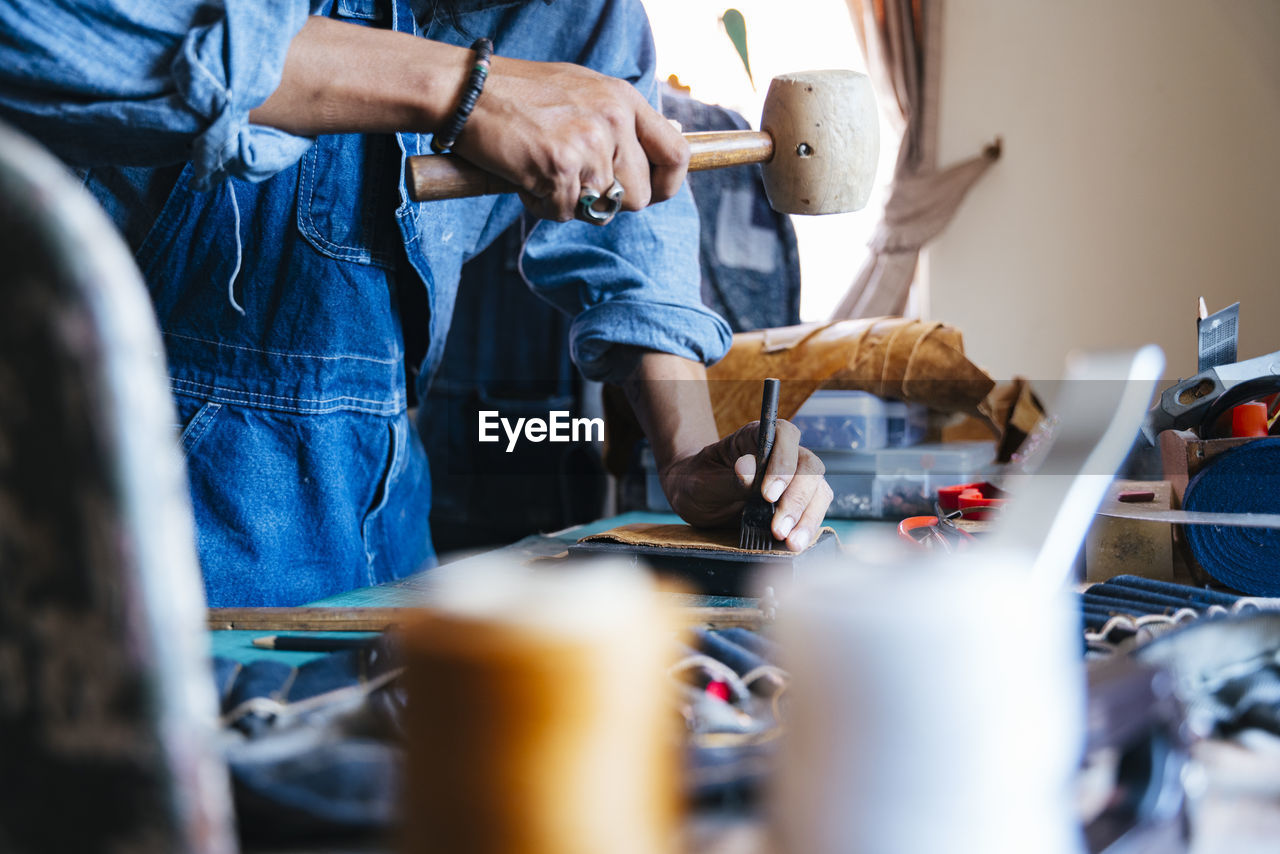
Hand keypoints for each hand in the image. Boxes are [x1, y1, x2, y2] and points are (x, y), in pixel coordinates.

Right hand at [454, 57, 689, 220]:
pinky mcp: (561, 167)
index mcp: (624, 99)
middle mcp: (614, 119)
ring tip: (544, 172)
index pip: (677, 154)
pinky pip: (563, 213)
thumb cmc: (518, 96)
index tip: (648, 193)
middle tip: (574, 184)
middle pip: (639, 197)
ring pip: (600, 210)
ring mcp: (589, 143)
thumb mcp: (583, 92)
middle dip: (607, 203)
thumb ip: (619, 122)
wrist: (466, 91)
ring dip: (571, 204)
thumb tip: (654, 153)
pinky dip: (541, 205)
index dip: (667, 185)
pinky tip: (524, 176)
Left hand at [661, 420, 832, 551]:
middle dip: (797, 499)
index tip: (768, 494)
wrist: (694, 499)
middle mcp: (781, 453)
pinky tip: (793, 545)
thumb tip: (749, 469)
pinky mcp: (795, 502)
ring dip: (807, 518)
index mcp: (756, 437)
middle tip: (778, 528)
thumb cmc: (695, 483)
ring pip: (818, 491)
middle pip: (809, 466)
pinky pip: (813, 511)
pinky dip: (807, 528)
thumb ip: (726, 478)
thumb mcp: (701, 483)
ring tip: (791, 543)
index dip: (783, 461)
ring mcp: (792, 478)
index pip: (784, 435)